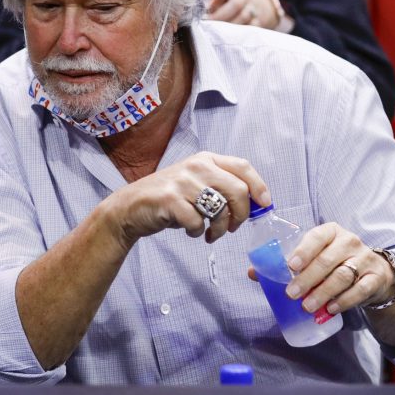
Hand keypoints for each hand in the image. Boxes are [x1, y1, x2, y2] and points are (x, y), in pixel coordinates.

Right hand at [105, 152, 270, 246]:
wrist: (129, 207)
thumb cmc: (168, 198)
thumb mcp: (195, 183)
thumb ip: (221, 187)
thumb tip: (256, 204)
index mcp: (205, 159)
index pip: (243, 167)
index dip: (259, 186)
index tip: (265, 205)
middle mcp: (196, 166)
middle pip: (238, 191)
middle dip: (241, 215)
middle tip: (232, 227)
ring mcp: (182, 182)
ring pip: (220, 210)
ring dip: (219, 230)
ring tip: (210, 234)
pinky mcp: (170, 200)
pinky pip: (197, 223)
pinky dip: (197, 233)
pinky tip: (190, 231)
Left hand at [253, 223, 394, 314]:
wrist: (374, 273)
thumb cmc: (334, 262)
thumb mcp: (314, 257)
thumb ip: (286, 264)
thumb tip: (253, 272)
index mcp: (331, 232)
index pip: (317, 236)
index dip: (304, 250)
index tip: (290, 266)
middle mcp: (349, 242)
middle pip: (327, 260)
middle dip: (307, 278)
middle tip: (291, 294)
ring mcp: (365, 259)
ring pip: (342, 276)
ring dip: (322, 292)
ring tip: (307, 306)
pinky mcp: (375, 278)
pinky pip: (359, 290)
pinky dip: (343, 301)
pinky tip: (329, 309)